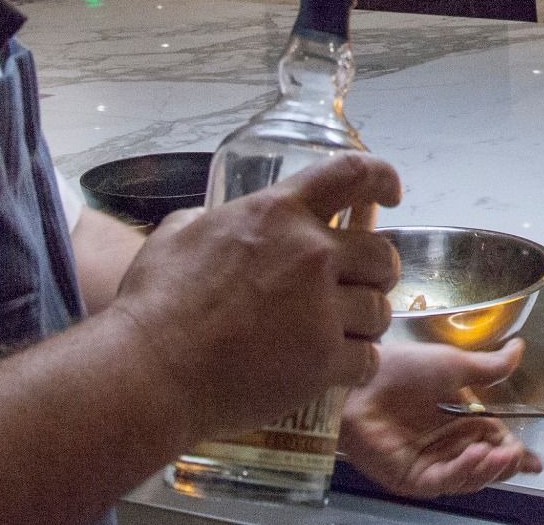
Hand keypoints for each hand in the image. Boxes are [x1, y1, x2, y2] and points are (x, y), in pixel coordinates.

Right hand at [110, 154, 402, 441]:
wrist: (151, 370)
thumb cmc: (154, 303)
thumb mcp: (179, 233)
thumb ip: (215, 220)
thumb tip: (220, 221)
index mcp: (278, 213)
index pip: (351, 174)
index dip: (381, 178)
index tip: (392, 192)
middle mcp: (310, 253)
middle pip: (382, 254)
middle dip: (378, 272)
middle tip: (361, 287)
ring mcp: (321, 308)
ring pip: (380, 311)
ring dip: (367, 323)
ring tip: (345, 334)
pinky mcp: (323, 361)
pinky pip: (367, 360)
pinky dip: (356, 367)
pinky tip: (336, 370)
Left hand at [341, 340, 543, 498]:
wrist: (361, 379)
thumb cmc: (402, 368)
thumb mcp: (454, 364)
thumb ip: (490, 367)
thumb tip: (520, 350)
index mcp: (457, 422)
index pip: (493, 442)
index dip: (514, 452)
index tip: (534, 459)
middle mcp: (444, 446)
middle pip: (484, 465)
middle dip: (505, 462)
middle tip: (519, 455)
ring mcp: (427, 464)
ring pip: (467, 477)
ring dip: (489, 467)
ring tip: (504, 453)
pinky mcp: (409, 478)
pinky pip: (442, 481)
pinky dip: (464, 471)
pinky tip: (477, 456)